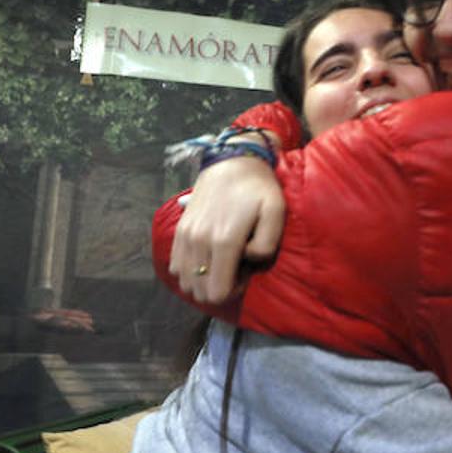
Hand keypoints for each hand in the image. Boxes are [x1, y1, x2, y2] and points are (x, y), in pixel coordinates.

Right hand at [170, 153, 284, 303]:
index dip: (234, 290)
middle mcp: (199, 241)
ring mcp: (185, 236)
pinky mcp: (179, 231)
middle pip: (201, 291)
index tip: (246, 273)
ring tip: (221, 261)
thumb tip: (247, 260)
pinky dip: (189, 270)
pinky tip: (206, 258)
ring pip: (186, 281)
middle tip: (236, 267)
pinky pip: (175, 266)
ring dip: (204, 279)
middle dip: (220, 286)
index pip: (218, 292)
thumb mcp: (276, 213)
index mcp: (224, 241)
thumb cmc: (258, 188)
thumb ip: (267, 245)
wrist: (232, 161)